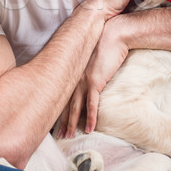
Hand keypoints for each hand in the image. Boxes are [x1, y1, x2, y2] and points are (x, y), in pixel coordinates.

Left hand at [57, 15, 129, 137]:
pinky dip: (90, 118)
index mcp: (73, 71)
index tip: (56, 119)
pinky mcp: (95, 82)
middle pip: (65, 103)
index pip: (63, 93)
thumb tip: (88, 72)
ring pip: (75, 107)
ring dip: (71, 123)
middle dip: (62, 121)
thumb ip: (86, 65)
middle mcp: (74, 77)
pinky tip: (88, 129)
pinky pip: (91, 104)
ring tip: (68, 136)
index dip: (60, 108)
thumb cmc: (104, 41)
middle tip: (59, 135)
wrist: (114, 34)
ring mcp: (84, 80)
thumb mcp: (91, 55)